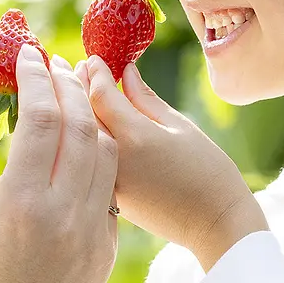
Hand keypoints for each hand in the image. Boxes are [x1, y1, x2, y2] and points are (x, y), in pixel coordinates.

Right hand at [0, 48, 119, 282]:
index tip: (28, 53)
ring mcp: (92, 236)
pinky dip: (97, 158)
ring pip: (106, 155)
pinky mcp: (106, 253)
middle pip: (82, 128)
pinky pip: (109, 190)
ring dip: (91, 117)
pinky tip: (80, 143)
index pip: (42, 118)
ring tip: (71, 94)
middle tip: (53, 62)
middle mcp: (64, 216)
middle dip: (69, 86)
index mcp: (20, 204)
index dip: (37, 78)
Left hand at [82, 57, 265, 270]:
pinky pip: (85, 163)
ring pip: (79, 141)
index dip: (94, 72)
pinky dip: (80, 140)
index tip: (92, 57)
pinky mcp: (108, 200)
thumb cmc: (208, 171)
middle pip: (81, 115)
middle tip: (68, 65)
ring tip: (70, 90)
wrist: (215, 225)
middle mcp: (113, 160)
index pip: (99, 94)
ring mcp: (107, 183)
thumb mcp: (180, 126)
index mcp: (134, 137)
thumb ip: (145, 98)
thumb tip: (123, 71)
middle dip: (74, 87)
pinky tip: (81, 127)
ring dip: (71, 113)